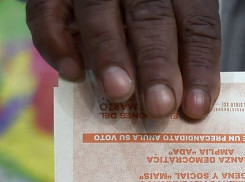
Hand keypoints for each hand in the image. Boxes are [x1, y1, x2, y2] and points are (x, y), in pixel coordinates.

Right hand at [26, 0, 221, 119]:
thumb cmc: (141, 18)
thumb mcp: (168, 23)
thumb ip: (175, 53)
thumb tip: (183, 108)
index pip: (196, 23)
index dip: (198, 65)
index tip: (196, 107)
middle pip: (150, 16)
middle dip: (156, 63)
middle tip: (159, 107)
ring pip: (99, 11)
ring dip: (109, 54)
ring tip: (119, 92)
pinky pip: (46, 12)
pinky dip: (58, 43)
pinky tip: (73, 74)